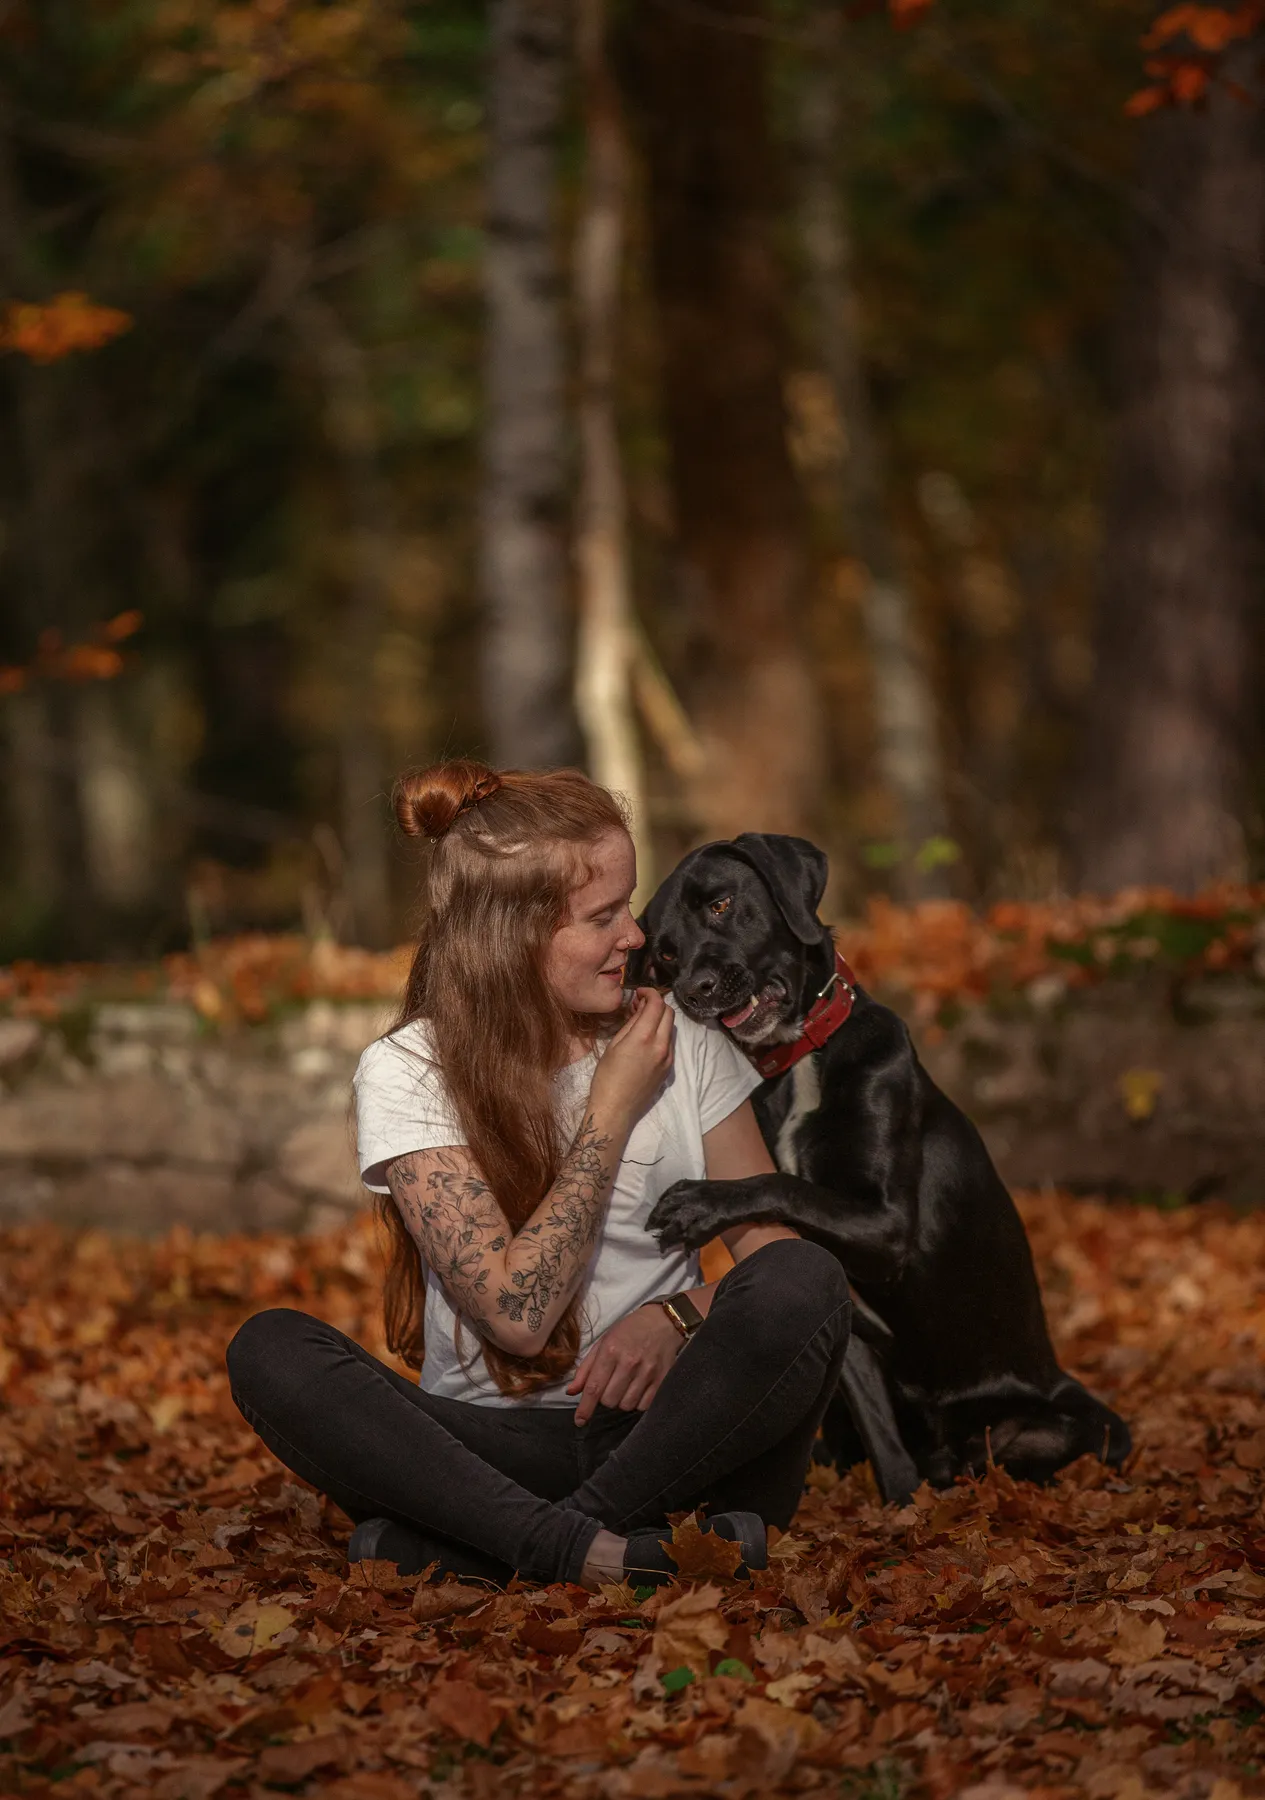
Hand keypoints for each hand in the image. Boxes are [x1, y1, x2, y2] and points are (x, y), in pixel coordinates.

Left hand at [567, 1301, 683, 1425]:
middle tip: (610, 1385)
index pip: (594, 1388)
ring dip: (621, 1401)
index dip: (585, 1408)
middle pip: (609, 1401)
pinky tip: (637, 1389)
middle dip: (605, 1398)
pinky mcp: (661, 1380)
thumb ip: (586, 1368)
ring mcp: (647, 1372)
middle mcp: (629, 1363)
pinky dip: (637, 1402)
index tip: (579, 1420)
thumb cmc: (629, 1330)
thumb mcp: (603, 1342)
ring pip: (626, 1405)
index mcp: (610, 1351)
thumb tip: (571, 1391)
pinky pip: (643, 1405)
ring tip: (624, 1386)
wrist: (663, 1322)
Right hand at [588, 988, 674, 1129]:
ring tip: (641, 1022)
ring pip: (671, 1027)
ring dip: (659, 1018)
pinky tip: (645, 1040)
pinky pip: (669, 1042)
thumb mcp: (614, 1045)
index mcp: (644, 1037)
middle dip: (656, 1004)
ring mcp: (668, 1058)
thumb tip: (640, 1009)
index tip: (639, 992)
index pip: (657, 1004)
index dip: (649, 992)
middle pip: (669, 1013)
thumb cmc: (607, 1078)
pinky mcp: (669, 1068)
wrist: (616, 1109)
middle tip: (638, 1006)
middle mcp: (662, 1045)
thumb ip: (631, 1024)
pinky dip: (660, 1033)